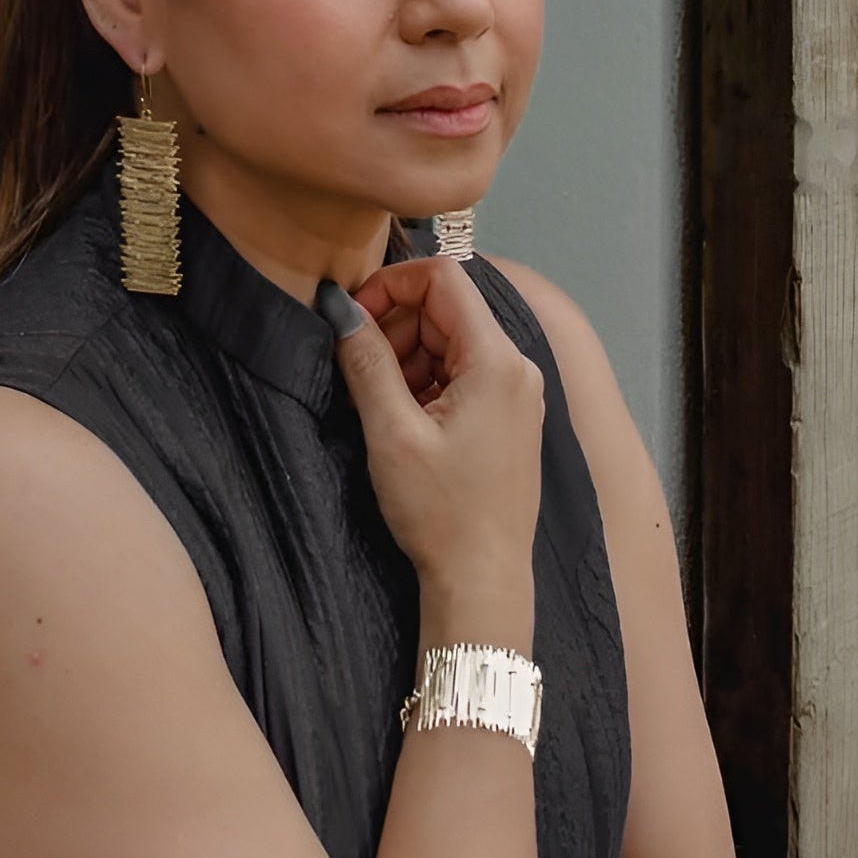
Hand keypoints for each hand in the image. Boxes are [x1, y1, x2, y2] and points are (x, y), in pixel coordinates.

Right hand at [318, 258, 543, 584]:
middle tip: (358, 369)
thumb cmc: (440, 512)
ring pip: (450, 340)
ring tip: (379, 404)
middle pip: (446, 308)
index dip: (391, 284)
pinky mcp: (508, 414)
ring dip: (406, 356)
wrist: (483, 580)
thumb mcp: (390, 433)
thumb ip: (366, 361)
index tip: (352, 317)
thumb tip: (341, 309)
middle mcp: (516, 366)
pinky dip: (425, 381)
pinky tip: (402, 418)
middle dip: (395, 326)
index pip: (444, 277)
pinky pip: (462, 371)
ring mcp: (516, 391)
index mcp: (497, 360)